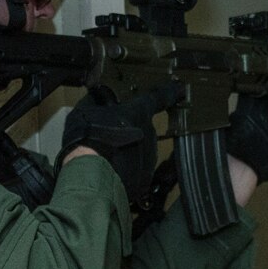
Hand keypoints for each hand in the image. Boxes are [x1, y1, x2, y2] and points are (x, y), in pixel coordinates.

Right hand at [60, 84, 181, 209]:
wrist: (89, 172)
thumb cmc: (88, 137)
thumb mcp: (86, 110)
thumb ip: (96, 101)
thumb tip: (97, 95)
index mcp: (138, 112)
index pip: (159, 97)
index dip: (171, 92)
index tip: (181, 89)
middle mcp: (149, 133)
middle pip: (143, 130)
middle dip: (130, 133)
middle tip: (110, 140)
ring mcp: (149, 158)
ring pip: (140, 153)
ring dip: (127, 154)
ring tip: (106, 159)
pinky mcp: (144, 179)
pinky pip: (136, 172)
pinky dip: (125, 173)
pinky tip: (109, 173)